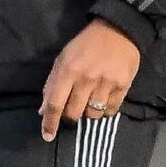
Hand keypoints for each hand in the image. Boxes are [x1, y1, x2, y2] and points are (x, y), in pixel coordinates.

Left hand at [39, 19, 140, 141]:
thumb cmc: (85, 45)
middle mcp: (86, 79)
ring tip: (91, 100)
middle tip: (73, 108)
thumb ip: (52, 84)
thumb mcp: (63, 59)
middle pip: (74, 113)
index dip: (50, 122)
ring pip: (93, 115)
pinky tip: (104, 98)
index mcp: (68, 70)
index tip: (47, 136)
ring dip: (89, 112)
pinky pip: (111, 111)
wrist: (117, 30)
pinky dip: (106, 110)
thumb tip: (43, 111)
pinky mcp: (122, 85)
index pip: (55, 104)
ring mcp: (106, 83)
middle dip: (71, 116)